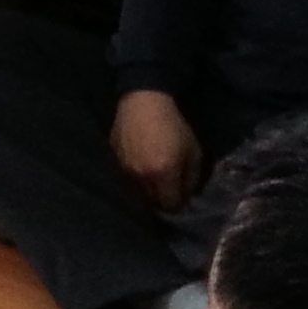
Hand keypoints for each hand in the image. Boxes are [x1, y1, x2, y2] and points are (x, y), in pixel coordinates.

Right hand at [112, 89, 205, 212]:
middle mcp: (141, 177)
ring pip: (136, 193)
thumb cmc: (174, 125)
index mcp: (163, 175)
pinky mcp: (113, 161)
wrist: (144, 102)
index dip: (179, 204)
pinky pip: (125, 179)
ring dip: (146, 191)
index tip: (182, 197)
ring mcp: (124, 170)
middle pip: (152, 202)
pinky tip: (141, 167)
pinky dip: (134, 179)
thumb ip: (193, 178)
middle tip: (169, 189)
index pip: (170, 205)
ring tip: (154, 179)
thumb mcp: (194, 150)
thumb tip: (189, 195)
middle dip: (162, 199)